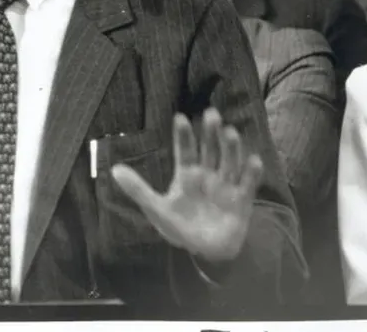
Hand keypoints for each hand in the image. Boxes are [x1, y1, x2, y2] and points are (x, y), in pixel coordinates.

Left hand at [111, 108, 262, 264]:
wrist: (206, 252)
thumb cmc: (180, 226)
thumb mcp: (157, 209)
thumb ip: (138, 190)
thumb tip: (114, 170)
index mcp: (187, 174)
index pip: (185, 150)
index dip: (183, 135)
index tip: (180, 118)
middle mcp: (208, 175)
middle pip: (210, 150)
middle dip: (211, 133)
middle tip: (211, 114)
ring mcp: (226, 186)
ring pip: (229, 162)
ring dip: (230, 148)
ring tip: (230, 132)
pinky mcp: (242, 201)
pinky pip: (248, 185)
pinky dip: (251, 174)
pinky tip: (253, 161)